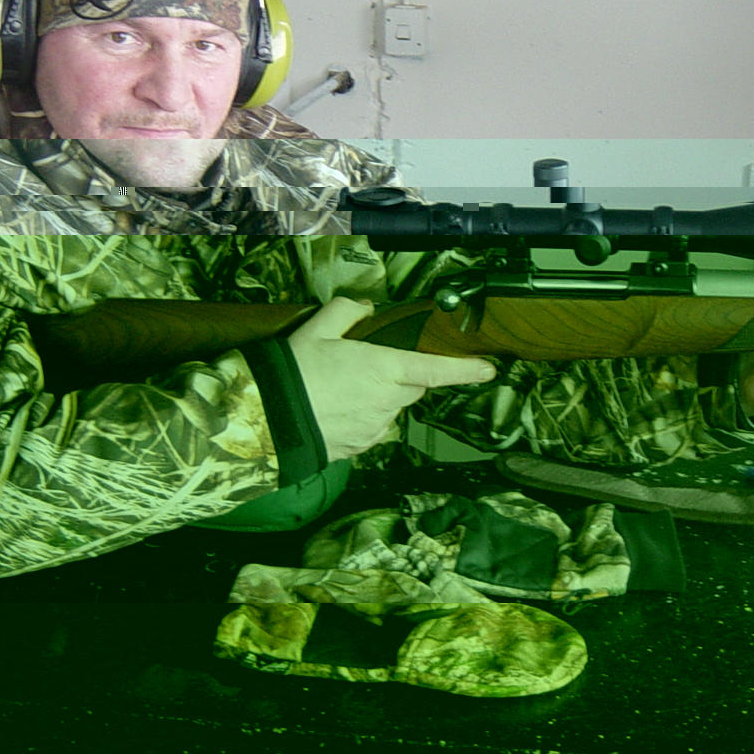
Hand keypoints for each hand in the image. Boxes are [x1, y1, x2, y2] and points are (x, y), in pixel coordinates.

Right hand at [288, 297, 496, 462]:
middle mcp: (388, 401)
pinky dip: (366, 416)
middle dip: (405, 374)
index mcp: (385, 369)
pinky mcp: (362, 446)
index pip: (436, 369)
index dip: (465, 369)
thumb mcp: (316, 329)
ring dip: (382, 396)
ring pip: (394, 408)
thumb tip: (366, 307)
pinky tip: (339, 408)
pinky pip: (376, 427)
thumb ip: (346, 311)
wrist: (266, 420)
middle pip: (414, 386)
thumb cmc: (294, 373)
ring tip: (345, 387)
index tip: (487, 368)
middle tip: (373, 363)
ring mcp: (376, 427)